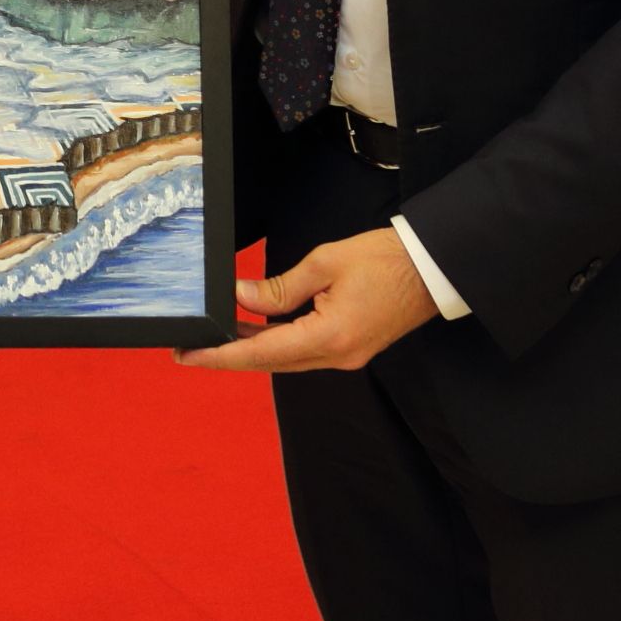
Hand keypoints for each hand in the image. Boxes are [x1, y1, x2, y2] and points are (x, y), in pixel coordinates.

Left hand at [171, 227, 439, 373]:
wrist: (432, 268)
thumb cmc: (385, 259)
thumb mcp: (324, 263)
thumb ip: (279, 287)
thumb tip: (240, 298)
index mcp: (330, 336)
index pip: (262, 351)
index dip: (220, 354)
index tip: (188, 355)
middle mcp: (337, 357)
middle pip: (270, 361)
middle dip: (229, 355)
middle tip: (191, 347)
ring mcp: (346, 357)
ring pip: (286, 359)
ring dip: (252, 348)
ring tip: (215, 335)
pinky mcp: (351, 349)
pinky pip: (303, 351)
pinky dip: (276, 342)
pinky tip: (255, 328)